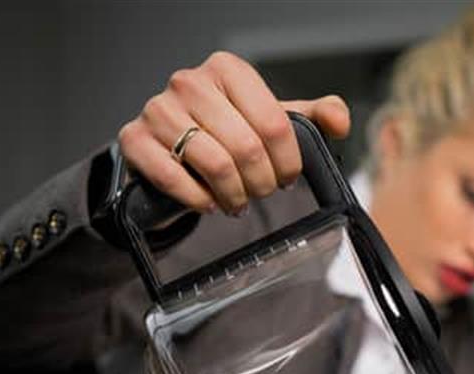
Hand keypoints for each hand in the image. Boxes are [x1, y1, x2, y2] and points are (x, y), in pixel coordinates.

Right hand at [117, 51, 350, 214]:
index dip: (288, 161)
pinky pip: (176, 179)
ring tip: (238, 201)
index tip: (288, 177)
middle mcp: (189, 82)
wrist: (172, 147)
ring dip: (234, 195)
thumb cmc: (229, 131)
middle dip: (262, 182)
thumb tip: (338, 120)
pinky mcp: (135, 140)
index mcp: (228, 70)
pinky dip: (200, 200)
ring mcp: (158, 109)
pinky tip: (209, 202)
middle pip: (247, 147)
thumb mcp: (272, 120)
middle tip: (263, 192)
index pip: (274, 124)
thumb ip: (313, 117)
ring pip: (215, 165)